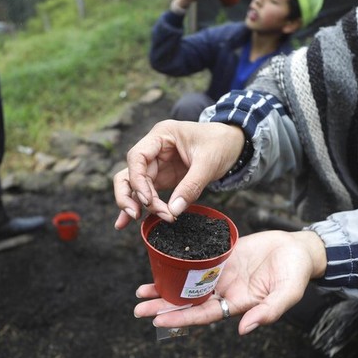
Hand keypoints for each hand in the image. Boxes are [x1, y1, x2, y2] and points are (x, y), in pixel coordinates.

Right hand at [113, 120, 244, 228]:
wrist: (233, 143)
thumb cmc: (221, 144)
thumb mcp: (209, 163)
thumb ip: (191, 186)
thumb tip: (173, 210)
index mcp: (161, 135)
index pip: (137, 157)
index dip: (137, 180)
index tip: (147, 200)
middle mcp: (153, 149)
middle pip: (130, 172)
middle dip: (132, 194)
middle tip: (137, 215)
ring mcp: (156, 164)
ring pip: (134, 184)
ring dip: (134, 202)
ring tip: (138, 219)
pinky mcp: (162, 178)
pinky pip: (145, 192)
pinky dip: (138, 206)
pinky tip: (124, 222)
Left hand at [133, 231, 326, 334]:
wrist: (299, 248)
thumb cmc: (297, 272)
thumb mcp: (287, 293)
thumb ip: (269, 311)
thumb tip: (245, 330)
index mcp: (238, 304)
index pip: (204, 314)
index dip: (182, 318)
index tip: (159, 321)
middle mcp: (225, 292)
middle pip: (189, 302)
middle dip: (164, 307)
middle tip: (138, 310)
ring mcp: (222, 274)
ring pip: (188, 284)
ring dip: (165, 289)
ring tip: (141, 293)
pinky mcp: (221, 256)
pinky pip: (195, 261)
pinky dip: (177, 264)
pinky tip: (160, 263)